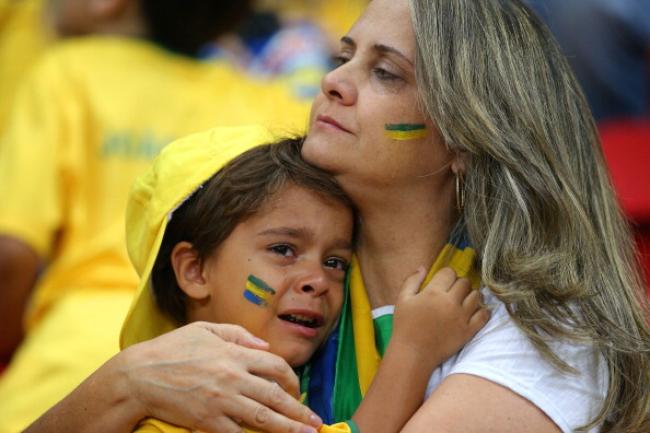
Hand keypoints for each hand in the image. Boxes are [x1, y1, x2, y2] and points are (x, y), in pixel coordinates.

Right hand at [120, 322, 321, 432]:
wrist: (139, 376)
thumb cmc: (170, 350)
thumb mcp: (204, 330)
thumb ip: (237, 335)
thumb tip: (263, 345)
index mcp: (234, 353)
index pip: (275, 365)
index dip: (291, 378)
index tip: (297, 389)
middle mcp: (233, 376)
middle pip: (276, 395)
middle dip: (299, 410)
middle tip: (315, 422)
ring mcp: (221, 400)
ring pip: (263, 417)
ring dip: (288, 427)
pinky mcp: (208, 421)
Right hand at [392, 267, 488, 367]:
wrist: (413, 354)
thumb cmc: (405, 326)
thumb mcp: (402, 299)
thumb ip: (412, 280)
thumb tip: (423, 268)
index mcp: (433, 292)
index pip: (449, 272)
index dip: (446, 275)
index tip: (442, 282)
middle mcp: (450, 302)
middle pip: (464, 282)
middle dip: (459, 284)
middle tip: (452, 292)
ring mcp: (462, 317)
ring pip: (476, 296)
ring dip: (471, 295)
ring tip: (463, 301)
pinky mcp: (469, 331)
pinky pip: (483, 315)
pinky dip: (482, 311)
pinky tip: (475, 311)